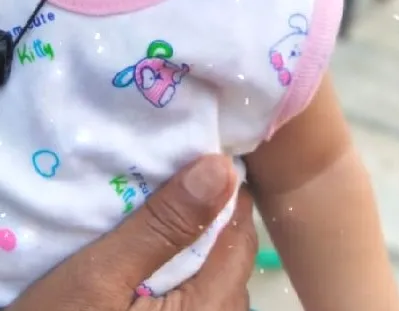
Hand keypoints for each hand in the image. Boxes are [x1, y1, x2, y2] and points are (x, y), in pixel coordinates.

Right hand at [10, 156, 256, 310]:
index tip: (187, 158)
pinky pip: (194, 297)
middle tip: (160, 183)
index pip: (240, 232)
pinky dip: (175, 272)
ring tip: (147, 218)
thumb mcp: (101, 275)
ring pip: (212, 274)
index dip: (218, 189)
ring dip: (186, 244)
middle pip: (229, 253)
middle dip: (200, 215)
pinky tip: (143, 260)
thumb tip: (221, 169)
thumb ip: (163, 226)